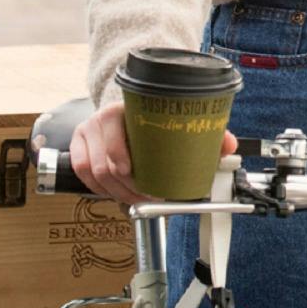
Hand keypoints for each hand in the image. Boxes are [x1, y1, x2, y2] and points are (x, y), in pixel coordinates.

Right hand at [70, 103, 236, 207]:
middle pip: (106, 164)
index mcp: (124, 108)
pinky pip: (82, 175)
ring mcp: (86, 133)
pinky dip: (100, 189)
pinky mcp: (77, 147)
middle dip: (128, 188)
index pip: (116, 137)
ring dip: (116, 193)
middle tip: (147, 199)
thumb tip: (228, 146)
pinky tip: (116, 193)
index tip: (142, 181)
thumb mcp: (175, 120)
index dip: (125, 164)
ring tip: (136, 200)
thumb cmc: (151, 117)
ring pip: (94, 174)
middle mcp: (100, 119)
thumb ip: (203, 132)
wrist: (125, 107)